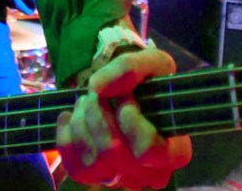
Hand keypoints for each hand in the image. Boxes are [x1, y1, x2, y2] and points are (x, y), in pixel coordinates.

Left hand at [56, 48, 192, 189]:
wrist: (127, 92)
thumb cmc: (148, 83)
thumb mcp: (151, 62)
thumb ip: (131, 67)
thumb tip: (98, 87)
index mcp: (175, 151)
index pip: (149, 150)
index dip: (130, 120)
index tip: (125, 96)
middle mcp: (151, 174)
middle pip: (113, 152)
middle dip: (98, 113)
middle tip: (97, 92)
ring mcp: (123, 179)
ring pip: (92, 161)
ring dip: (82, 123)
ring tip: (86, 101)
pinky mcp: (97, 178)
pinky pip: (75, 168)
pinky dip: (66, 137)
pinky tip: (69, 117)